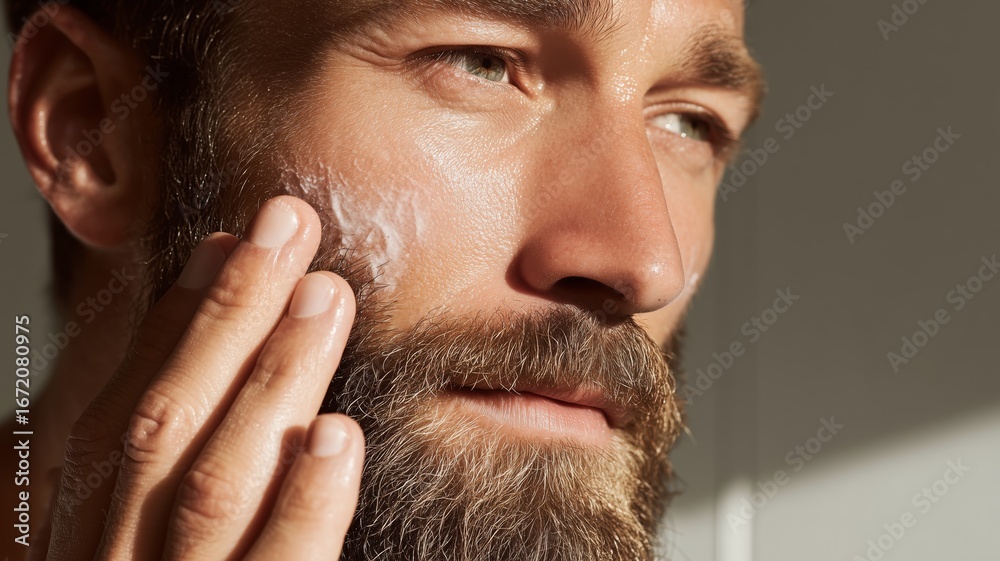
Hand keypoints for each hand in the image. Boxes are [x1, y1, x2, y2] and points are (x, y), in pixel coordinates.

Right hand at [39, 196, 362, 559]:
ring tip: (326, 295)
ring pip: (216, 484)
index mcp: (91, 534)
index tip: (226, 240)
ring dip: (273, 380)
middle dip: (229, 316)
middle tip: (290, 226)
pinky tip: (338, 435)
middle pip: (167, 426)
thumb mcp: (138, 547)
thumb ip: (159, 482)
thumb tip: (208, 358)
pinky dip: (305, 504)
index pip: (128, 411)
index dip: (176, 320)